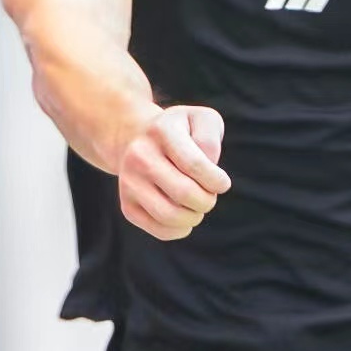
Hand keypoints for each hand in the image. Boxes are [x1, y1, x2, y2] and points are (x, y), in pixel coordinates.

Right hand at [118, 105, 229, 240]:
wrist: (138, 140)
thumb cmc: (181, 133)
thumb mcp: (202, 120)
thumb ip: (210, 139)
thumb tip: (206, 169)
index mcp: (161, 130)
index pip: (195, 165)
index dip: (217, 181)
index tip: (222, 183)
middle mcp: (139, 155)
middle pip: (185, 193)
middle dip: (208, 200)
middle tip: (209, 195)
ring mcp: (129, 182)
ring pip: (171, 216)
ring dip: (194, 217)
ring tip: (197, 206)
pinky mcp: (127, 206)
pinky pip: (161, 230)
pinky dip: (181, 229)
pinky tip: (184, 215)